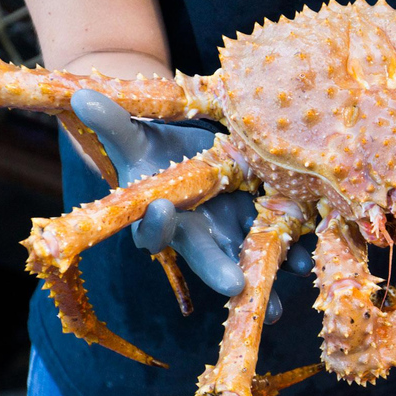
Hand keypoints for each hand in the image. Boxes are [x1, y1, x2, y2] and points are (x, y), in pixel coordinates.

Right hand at [70, 89, 312, 322]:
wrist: (196, 146)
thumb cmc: (159, 145)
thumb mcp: (137, 134)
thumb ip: (115, 123)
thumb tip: (83, 96)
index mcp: (165, 215)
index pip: (153, 227)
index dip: (155, 223)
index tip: (161, 211)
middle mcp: (200, 233)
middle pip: (207, 256)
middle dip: (220, 270)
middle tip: (233, 285)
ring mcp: (235, 231)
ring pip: (250, 258)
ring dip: (269, 275)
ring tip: (283, 299)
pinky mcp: (266, 223)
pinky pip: (283, 241)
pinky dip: (298, 250)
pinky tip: (312, 257)